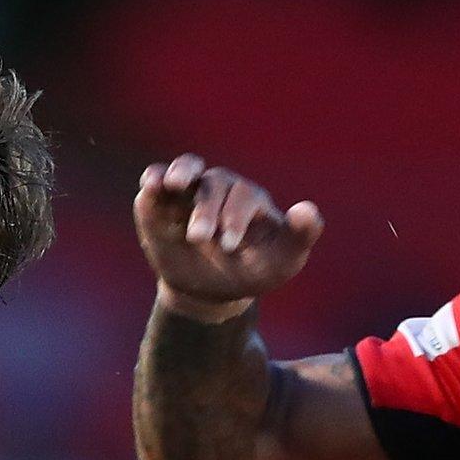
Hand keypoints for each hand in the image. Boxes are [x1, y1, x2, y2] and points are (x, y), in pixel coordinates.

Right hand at [134, 154, 324, 320]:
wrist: (213, 291)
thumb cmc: (254, 270)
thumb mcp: (282, 260)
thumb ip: (300, 235)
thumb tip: (308, 211)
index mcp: (249, 200)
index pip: (243, 196)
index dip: (234, 216)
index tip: (228, 246)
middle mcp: (220, 189)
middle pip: (214, 184)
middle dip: (206, 210)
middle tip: (200, 238)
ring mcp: (188, 194)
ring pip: (187, 169)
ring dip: (180, 172)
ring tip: (172, 183)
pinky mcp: (160, 204)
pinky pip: (156, 182)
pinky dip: (153, 180)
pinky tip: (150, 186)